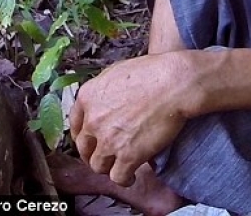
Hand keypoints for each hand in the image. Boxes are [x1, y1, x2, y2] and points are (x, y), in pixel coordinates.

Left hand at [69, 53, 189, 185]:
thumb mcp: (119, 71)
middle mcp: (93, 120)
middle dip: (93, 152)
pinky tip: (130, 176)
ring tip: (118, 166)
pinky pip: (118, 177)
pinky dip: (124, 179)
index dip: (83, 134)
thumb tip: (104, 100)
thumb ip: (104, 89)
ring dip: (108, 166)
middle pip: (84, 147)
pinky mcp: (127, 156)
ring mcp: (108, 140)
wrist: (175, 84)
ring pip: (98, 165)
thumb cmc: (155, 72)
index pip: (75, 123)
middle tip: (105, 154)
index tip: (90, 139)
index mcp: (88, 97)